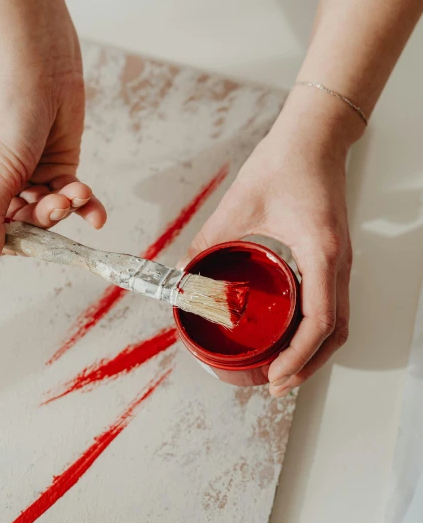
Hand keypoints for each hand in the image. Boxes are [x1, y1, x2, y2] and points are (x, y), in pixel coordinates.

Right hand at [0, 27, 105, 271]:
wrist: (43, 72)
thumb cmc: (8, 114)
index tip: (25, 244)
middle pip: (19, 230)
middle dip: (43, 220)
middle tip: (57, 203)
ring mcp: (27, 181)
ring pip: (47, 216)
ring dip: (65, 207)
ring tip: (77, 191)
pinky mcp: (56, 171)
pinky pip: (70, 200)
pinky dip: (84, 206)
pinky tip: (97, 213)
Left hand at [184, 91, 358, 395]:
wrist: (312, 138)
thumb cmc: (283, 165)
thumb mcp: (238, 206)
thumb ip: (209, 242)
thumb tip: (183, 274)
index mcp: (320, 251)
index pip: (320, 321)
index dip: (299, 357)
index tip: (275, 376)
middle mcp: (337, 262)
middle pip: (335, 333)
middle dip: (307, 365)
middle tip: (274, 384)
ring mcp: (339, 261)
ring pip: (338, 322)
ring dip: (313, 351)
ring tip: (283, 369)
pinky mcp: (333, 256)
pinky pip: (332, 304)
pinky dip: (315, 329)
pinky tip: (290, 334)